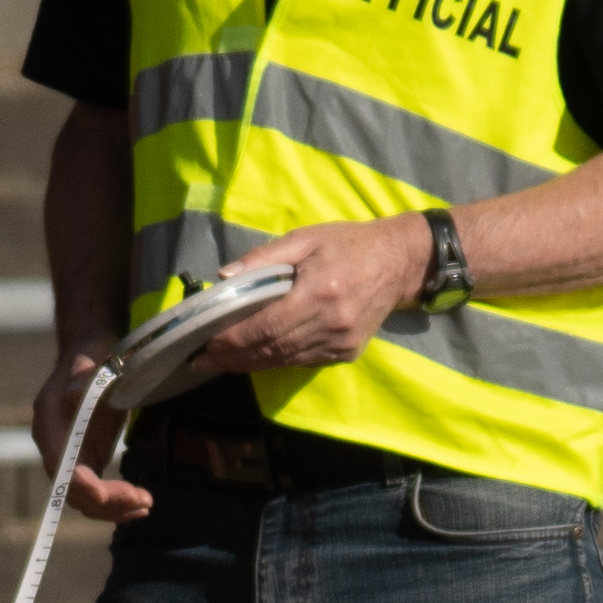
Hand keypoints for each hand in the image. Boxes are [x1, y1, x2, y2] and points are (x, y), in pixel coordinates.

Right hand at [31, 350, 149, 522]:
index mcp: (50, 423)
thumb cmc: (93, 356)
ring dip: (114, 508)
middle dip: (105, 502)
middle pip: (72, 489)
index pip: (59, 464)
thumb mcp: (92, 360)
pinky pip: (96, 492)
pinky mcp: (86, 459)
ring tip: (146, 505)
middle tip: (143, 501)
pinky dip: (116, 503)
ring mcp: (70, 455)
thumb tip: (76, 388)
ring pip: (84, 498)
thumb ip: (84, 375)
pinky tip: (140, 505)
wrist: (92, 355)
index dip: (80, 484)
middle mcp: (54, 445)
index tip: (107, 495)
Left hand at [199, 215, 430, 369]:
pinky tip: (256, 357)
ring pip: (286, 360)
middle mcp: (332, 323)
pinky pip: (304, 361)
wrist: (399, 263)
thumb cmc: (348, 244)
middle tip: (203, 360)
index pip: (267, 326)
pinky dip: (278, 360)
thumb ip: (263, 258)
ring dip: (251, 363)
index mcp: (319, 291)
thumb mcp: (305, 238)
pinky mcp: (348, 352)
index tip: (206, 343)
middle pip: (273, 349)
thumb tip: (224, 277)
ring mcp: (342, 342)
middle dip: (234, 357)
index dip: (234, 339)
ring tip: (222, 362)